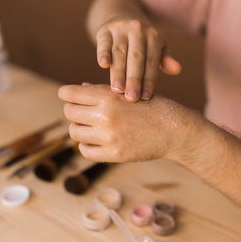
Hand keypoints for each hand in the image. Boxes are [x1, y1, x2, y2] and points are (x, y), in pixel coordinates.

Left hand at [58, 83, 198, 162]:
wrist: (174, 130)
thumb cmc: (152, 107)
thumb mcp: (129, 91)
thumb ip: (102, 89)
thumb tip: (79, 87)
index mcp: (108, 96)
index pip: (69, 94)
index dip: (66, 94)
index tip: (68, 97)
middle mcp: (106, 115)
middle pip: (69, 113)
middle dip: (73, 111)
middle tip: (83, 113)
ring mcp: (109, 137)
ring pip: (74, 133)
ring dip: (80, 129)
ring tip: (91, 127)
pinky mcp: (114, 154)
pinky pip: (85, 151)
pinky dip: (87, 146)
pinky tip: (96, 141)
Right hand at [95, 19, 181, 101]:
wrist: (120, 19)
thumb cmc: (142, 42)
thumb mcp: (156, 47)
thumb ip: (164, 60)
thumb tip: (178, 70)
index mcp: (153, 35)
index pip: (152, 61)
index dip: (149, 79)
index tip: (145, 97)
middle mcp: (138, 29)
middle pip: (136, 58)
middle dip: (134, 79)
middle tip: (132, 98)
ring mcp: (120, 28)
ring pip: (119, 53)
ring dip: (118, 72)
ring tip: (117, 90)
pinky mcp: (105, 30)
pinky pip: (104, 43)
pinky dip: (103, 53)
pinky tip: (103, 65)